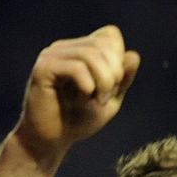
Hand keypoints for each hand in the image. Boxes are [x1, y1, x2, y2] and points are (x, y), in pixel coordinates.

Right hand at [11, 25, 140, 157]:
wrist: (50, 141)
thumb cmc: (78, 120)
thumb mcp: (110, 99)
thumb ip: (123, 79)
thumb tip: (133, 55)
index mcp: (80, 50)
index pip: (109, 35)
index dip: (119, 59)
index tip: (115, 85)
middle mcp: (64, 48)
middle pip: (102, 44)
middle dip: (113, 73)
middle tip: (106, 98)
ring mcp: (51, 56)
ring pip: (89, 54)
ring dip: (103, 81)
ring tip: (98, 101)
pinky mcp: (43, 69)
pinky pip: (75, 68)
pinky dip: (87, 86)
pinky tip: (82, 100)